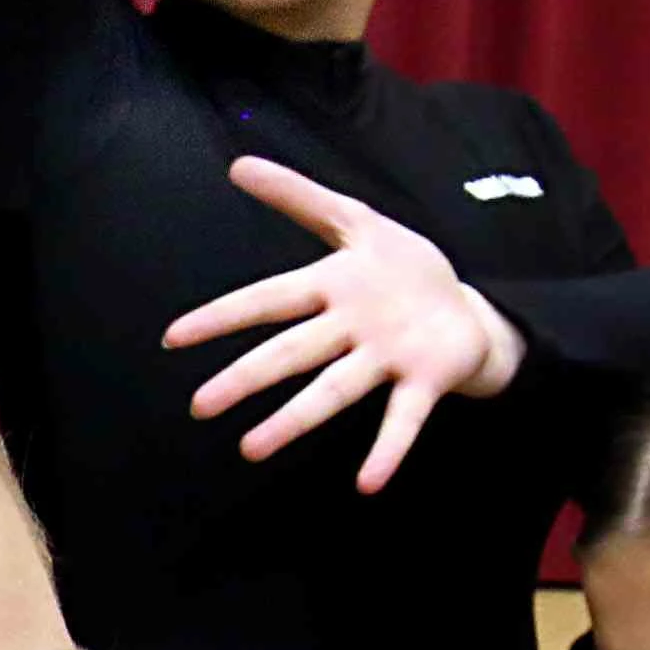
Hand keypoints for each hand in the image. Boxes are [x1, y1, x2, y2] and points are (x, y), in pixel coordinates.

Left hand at [161, 155, 523, 488]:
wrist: (475, 308)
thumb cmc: (403, 269)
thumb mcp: (356, 222)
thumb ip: (298, 198)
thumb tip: (237, 163)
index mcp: (336, 280)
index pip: (268, 298)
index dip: (222, 316)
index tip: (173, 339)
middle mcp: (358, 317)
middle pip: (293, 350)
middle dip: (246, 378)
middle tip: (199, 406)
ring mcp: (391, 351)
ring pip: (335, 390)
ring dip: (294, 420)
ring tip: (250, 449)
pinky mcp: (426, 380)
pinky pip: (404, 422)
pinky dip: (387, 452)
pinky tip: (366, 485)